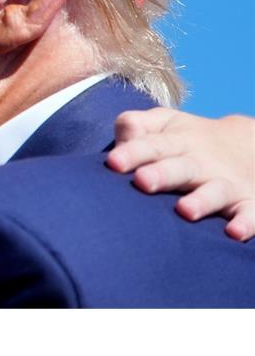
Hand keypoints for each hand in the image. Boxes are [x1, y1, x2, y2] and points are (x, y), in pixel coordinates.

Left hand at [106, 108, 254, 241]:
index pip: (152, 145)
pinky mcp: (247, 203)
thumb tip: (118, 143)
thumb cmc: (184, 140)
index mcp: (176, 142)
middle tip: (142, 181)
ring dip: (202, 200)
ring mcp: (225, 183)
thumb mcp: (163, 123)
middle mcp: (200, 163)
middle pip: (180, 167)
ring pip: (215, 191)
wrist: (246, 145)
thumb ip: (135, 126)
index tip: (113, 162)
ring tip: (185, 210)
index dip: (132, 152)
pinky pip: (251, 214)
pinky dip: (246, 223)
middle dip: (161, 174)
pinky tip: (234, 233)